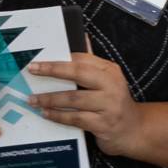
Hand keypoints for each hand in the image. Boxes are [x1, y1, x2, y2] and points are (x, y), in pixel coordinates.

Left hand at [27, 56, 146, 157]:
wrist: (134, 130)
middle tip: (32, 70)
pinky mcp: (103, 125)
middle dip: (52, 70)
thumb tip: (81, 37)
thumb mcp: (108, 80)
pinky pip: (76, 118)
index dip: (59, 59)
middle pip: (78, 73)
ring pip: (74, 98)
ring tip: (33, 99)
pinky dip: (58, 116)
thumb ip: (92, 62)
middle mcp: (111, 85)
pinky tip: (46, 113)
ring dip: (50, 98)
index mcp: (110, 71)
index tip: (39, 60)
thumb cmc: (114, 103)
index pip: (82, 59)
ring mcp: (109, 106)